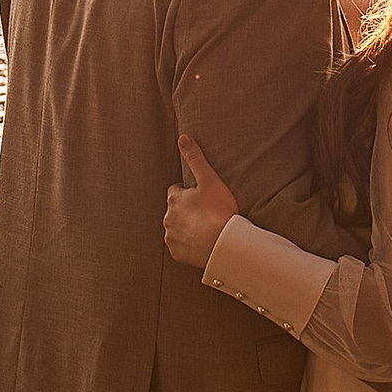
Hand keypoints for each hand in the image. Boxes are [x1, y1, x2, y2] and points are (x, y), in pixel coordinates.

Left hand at [164, 135, 241, 267]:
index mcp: (174, 199)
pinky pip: (180, 246)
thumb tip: (183, 138)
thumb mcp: (210, 180)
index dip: (190, 193)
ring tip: (206, 228)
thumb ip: (196, 159)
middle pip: (176, 210)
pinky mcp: (176, 253)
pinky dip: (189, 244)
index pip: (177, 191)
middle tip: (207, 213)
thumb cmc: (219, 212)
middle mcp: (167, 217)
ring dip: (188, 227)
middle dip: (187, 210)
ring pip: (177, 227)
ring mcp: (171, 236)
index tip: (203, 197)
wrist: (223, 245)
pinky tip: (203, 242)